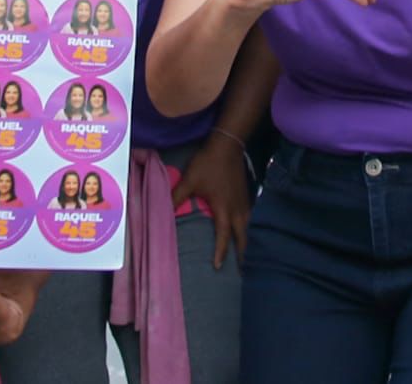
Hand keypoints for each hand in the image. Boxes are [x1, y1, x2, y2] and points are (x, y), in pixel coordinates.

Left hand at [171, 131, 252, 268]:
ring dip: (244, 239)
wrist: (227, 145)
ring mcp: (244, 201)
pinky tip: (241, 227)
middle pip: (242, 236)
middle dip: (241, 252)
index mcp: (223, 209)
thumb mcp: (190, 181)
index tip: (219, 267)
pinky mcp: (246, 194)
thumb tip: (164, 212)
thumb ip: (177, 197)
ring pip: (247, 226)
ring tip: (241, 251)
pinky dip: (245, 226)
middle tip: (239, 267)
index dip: (222, 253)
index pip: (224, 237)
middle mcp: (237, 209)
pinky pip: (248, 217)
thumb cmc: (208, 164)